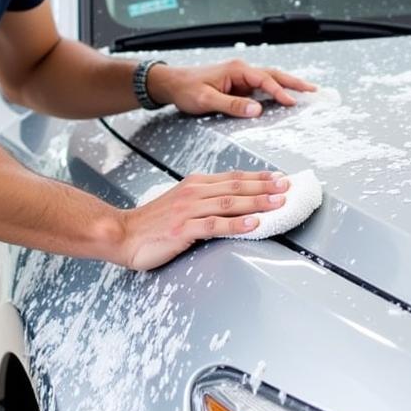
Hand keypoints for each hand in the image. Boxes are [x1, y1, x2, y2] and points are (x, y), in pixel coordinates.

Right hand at [118, 171, 289, 270]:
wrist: (122, 233)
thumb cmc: (153, 222)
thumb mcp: (182, 203)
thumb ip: (206, 200)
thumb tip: (234, 201)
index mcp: (195, 184)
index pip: (233, 178)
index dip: (259, 177)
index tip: (281, 178)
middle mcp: (195, 192)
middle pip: (236, 186)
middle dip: (265, 186)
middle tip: (288, 186)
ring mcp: (189, 210)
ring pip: (230, 203)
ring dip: (258, 202)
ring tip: (279, 202)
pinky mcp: (183, 229)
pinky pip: (215, 225)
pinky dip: (237, 224)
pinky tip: (254, 223)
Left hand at [146, 59, 316, 118]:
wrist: (171, 83)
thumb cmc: (186, 89)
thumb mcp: (206, 100)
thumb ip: (232, 105)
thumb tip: (257, 110)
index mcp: (236, 70)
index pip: (264, 80)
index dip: (279, 91)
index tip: (292, 102)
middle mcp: (242, 71)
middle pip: (274, 74)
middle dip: (295, 82)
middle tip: (313, 90)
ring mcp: (241, 78)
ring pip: (270, 79)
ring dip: (288, 85)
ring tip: (307, 91)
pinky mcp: (239, 86)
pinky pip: (262, 87)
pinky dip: (276, 91)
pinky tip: (286, 97)